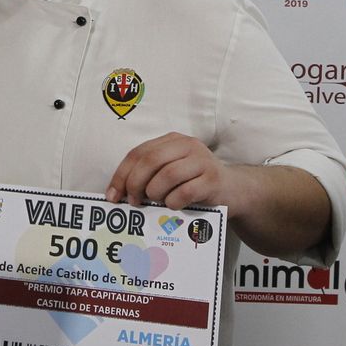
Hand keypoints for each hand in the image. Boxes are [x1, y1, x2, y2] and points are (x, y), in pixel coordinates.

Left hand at [104, 133, 229, 211]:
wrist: (233, 190)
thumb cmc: (194, 183)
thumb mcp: (171, 171)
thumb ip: (148, 174)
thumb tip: (118, 193)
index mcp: (171, 140)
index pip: (138, 153)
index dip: (122, 174)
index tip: (113, 195)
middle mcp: (187, 145)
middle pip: (151, 160)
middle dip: (135, 183)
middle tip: (133, 201)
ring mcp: (202, 161)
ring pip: (168, 175)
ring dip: (155, 193)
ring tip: (156, 201)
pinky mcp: (213, 179)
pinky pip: (185, 191)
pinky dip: (173, 201)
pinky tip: (174, 205)